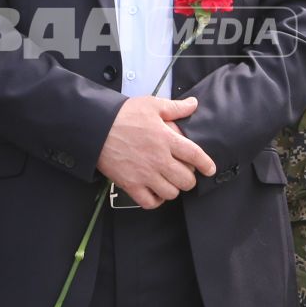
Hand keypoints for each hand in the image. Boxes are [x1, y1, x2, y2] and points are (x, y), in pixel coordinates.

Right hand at [96, 96, 216, 209]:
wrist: (95, 127)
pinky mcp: (130, 185)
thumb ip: (175, 107)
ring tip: (169, 182)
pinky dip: (155, 200)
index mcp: (166, 139)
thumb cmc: (122, 115)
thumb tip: (193, 104)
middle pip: (186, 180)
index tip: (209, 169)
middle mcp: (158, 159)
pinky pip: (149, 202)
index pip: (195, 155)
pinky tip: (155, 192)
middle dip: (189, 178)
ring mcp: (144, 174)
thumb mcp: (151, 105)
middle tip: (184, 174)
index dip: (206, 164)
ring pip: (171, 193)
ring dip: (173, 189)